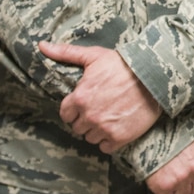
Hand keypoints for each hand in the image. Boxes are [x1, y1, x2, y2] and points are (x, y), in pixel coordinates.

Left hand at [39, 42, 162, 153]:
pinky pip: (105, 147)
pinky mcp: (119, 137)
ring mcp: (104, 128)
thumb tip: (41, 45)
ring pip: (91, 138)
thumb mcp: (93, 56)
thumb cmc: (122, 64)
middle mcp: (89, 116)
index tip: (84, 104)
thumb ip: (65, 53)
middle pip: (78, 128)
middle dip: (85, 120)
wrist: (153, 77)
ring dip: (97, 131)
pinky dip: (109, 140)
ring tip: (109, 118)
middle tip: (99, 110)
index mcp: (79, 98)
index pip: (65, 115)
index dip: (74, 110)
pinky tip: (116, 128)